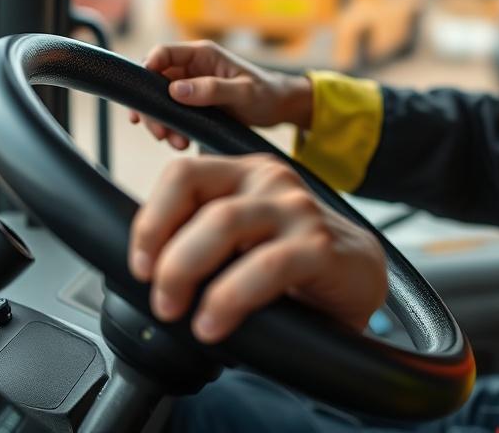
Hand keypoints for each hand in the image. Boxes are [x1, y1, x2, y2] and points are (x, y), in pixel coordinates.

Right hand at [128, 40, 311, 149]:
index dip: (146, 68)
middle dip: (152, 108)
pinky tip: (181, 143)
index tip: (142, 94)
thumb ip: (212, 89)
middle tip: (160, 134)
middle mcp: (192, 68)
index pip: (163, 53)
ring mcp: (191, 86)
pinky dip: (170, 128)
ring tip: (177, 143)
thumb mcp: (243, 93)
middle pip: (153, 81)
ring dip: (161, 123)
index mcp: (202, 55)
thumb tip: (175, 91)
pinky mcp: (193, 104)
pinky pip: (171, 114)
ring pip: (159, 101)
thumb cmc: (266, 94)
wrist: (279, 107)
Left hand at [128, 154, 387, 342]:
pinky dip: (230, 297)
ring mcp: (298, 209)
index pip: (183, 176)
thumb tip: (145, 271)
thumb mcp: (243, 240)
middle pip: (199, 200)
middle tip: (161, 301)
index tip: (140, 267)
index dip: (151, 220)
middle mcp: (271, 181)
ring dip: (188, 272)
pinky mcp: (322, 245)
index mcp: (245, 174)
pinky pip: (266, 265)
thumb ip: (202, 239)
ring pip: (224, 223)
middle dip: (166, 258)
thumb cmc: (292, 263)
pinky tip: (215, 324)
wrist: (358, 280)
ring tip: (180, 314)